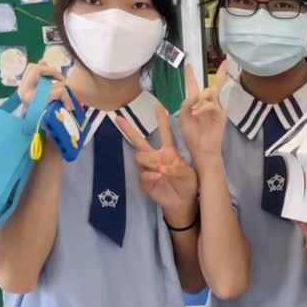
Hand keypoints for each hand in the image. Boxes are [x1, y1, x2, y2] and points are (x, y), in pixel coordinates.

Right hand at [16, 61, 72, 110]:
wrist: (47, 131)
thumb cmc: (45, 112)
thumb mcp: (42, 93)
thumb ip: (42, 78)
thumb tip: (42, 60)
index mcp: (22, 88)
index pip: (31, 67)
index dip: (45, 67)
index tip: (54, 76)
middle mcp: (23, 91)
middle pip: (37, 68)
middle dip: (53, 71)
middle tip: (60, 80)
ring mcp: (31, 96)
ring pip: (52, 81)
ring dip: (63, 89)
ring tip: (64, 100)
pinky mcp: (42, 101)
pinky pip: (60, 91)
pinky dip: (67, 98)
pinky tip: (68, 106)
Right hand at [116, 104, 197, 224]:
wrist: (183, 201)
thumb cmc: (188, 183)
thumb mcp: (188, 173)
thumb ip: (177, 168)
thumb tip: (161, 167)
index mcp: (169, 151)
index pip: (165, 133)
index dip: (161, 120)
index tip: (158, 105)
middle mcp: (156, 157)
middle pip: (139, 141)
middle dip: (129, 129)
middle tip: (118, 117)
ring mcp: (148, 168)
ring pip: (140, 156)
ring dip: (149, 160)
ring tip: (161, 168)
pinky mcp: (145, 181)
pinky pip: (143, 174)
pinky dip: (150, 174)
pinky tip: (158, 176)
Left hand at [178, 63, 228, 162]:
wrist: (201, 150)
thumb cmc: (191, 136)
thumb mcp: (183, 118)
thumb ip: (185, 105)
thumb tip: (194, 94)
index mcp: (196, 104)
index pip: (194, 86)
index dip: (191, 76)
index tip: (188, 64)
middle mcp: (208, 104)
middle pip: (215, 85)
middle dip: (221, 74)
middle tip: (225, 62)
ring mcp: (216, 109)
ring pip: (210, 92)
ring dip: (199, 99)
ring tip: (193, 111)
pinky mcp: (220, 115)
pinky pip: (211, 105)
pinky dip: (202, 107)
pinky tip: (196, 113)